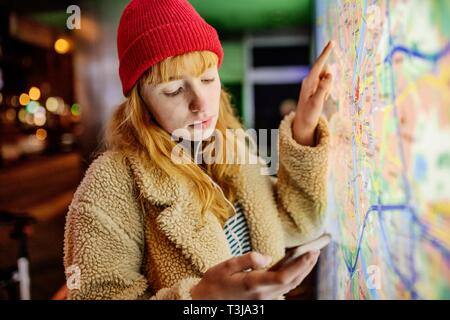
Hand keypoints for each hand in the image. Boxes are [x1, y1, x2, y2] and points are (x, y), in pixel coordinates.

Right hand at [190, 251, 319, 299]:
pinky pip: (282, 290)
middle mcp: (261, 294)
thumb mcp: (225, 266)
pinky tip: (295, 269)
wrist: (205, 303)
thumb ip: (247, 260)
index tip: (310, 253)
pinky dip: (293, 278)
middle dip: (306, 267)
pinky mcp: (261, 300)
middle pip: (291, 283)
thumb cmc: (213, 283)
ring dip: (302, 273)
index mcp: (252, 284)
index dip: (300, 266)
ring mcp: (262, 299)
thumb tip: (267, 257)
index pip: (283, 277)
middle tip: (316, 251)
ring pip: (289, 288)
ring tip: (309, 258)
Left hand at [293, 40, 333, 145]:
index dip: (326, 53)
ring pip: (327, 79)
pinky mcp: (316, 88)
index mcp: (309, 82)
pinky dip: (326, 91)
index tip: (332, 42)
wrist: (304, 122)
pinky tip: (320, 100)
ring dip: (328, 88)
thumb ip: (323, 88)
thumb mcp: (317, 102)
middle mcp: (310, 80)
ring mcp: (312, 84)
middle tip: (323, 97)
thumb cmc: (309, 114)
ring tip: (320, 100)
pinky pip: (326, 85)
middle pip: (324, 71)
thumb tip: (329, 74)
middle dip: (329, 81)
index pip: (319, 65)